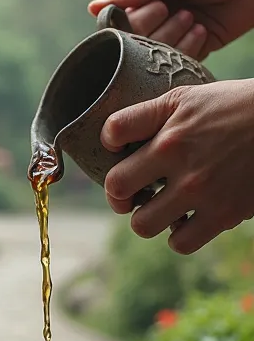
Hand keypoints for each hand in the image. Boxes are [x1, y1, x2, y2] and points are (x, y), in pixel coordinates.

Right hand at [88, 0, 253, 59]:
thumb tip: (96, 5)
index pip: (112, 4)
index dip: (120, 13)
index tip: (142, 5)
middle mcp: (151, 3)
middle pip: (128, 31)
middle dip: (149, 22)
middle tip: (171, 7)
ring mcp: (169, 25)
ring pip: (149, 49)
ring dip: (170, 35)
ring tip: (191, 17)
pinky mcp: (188, 44)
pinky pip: (174, 58)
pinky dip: (186, 48)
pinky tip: (201, 29)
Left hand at [101, 80, 253, 253]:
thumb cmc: (232, 108)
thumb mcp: (186, 98)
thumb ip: (144, 115)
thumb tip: (108, 139)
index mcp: (168, 132)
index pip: (111, 135)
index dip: (109, 145)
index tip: (119, 150)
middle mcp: (181, 164)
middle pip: (117, 190)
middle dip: (119, 191)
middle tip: (131, 192)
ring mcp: (201, 194)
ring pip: (143, 225)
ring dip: (146, 217)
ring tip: (159, 206)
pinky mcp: (223, 216)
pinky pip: (180, 243)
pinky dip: (177, 234)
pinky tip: (185, 218)